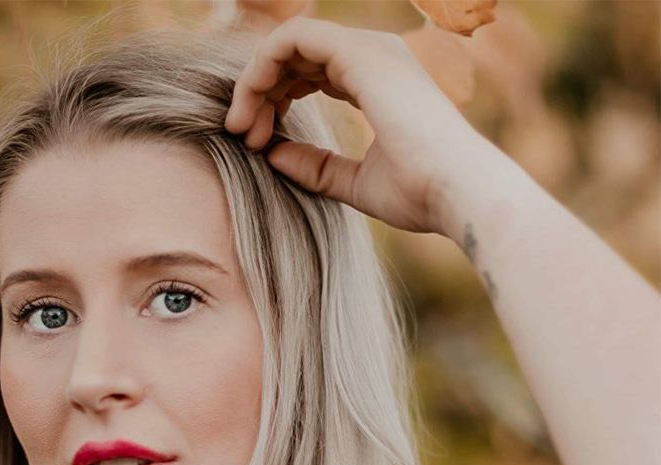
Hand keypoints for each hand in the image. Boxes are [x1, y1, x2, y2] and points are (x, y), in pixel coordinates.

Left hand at [224, 15, 496, 236]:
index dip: (275, 100)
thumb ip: (315, 167)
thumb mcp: (354, 183)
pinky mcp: (359, 55)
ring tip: (241, 127)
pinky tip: (248, 105)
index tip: (257, 141)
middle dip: (259, 92)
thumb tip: (272, 154)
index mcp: (378, 81)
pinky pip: (293, 36)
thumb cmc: (420, 193)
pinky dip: (262, 67)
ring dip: (255, 81)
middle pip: (296, 55)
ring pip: (290, 42)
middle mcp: (375, 56)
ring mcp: (369, 50)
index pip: (312, 71)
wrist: (456, 193)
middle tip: (242, 135)